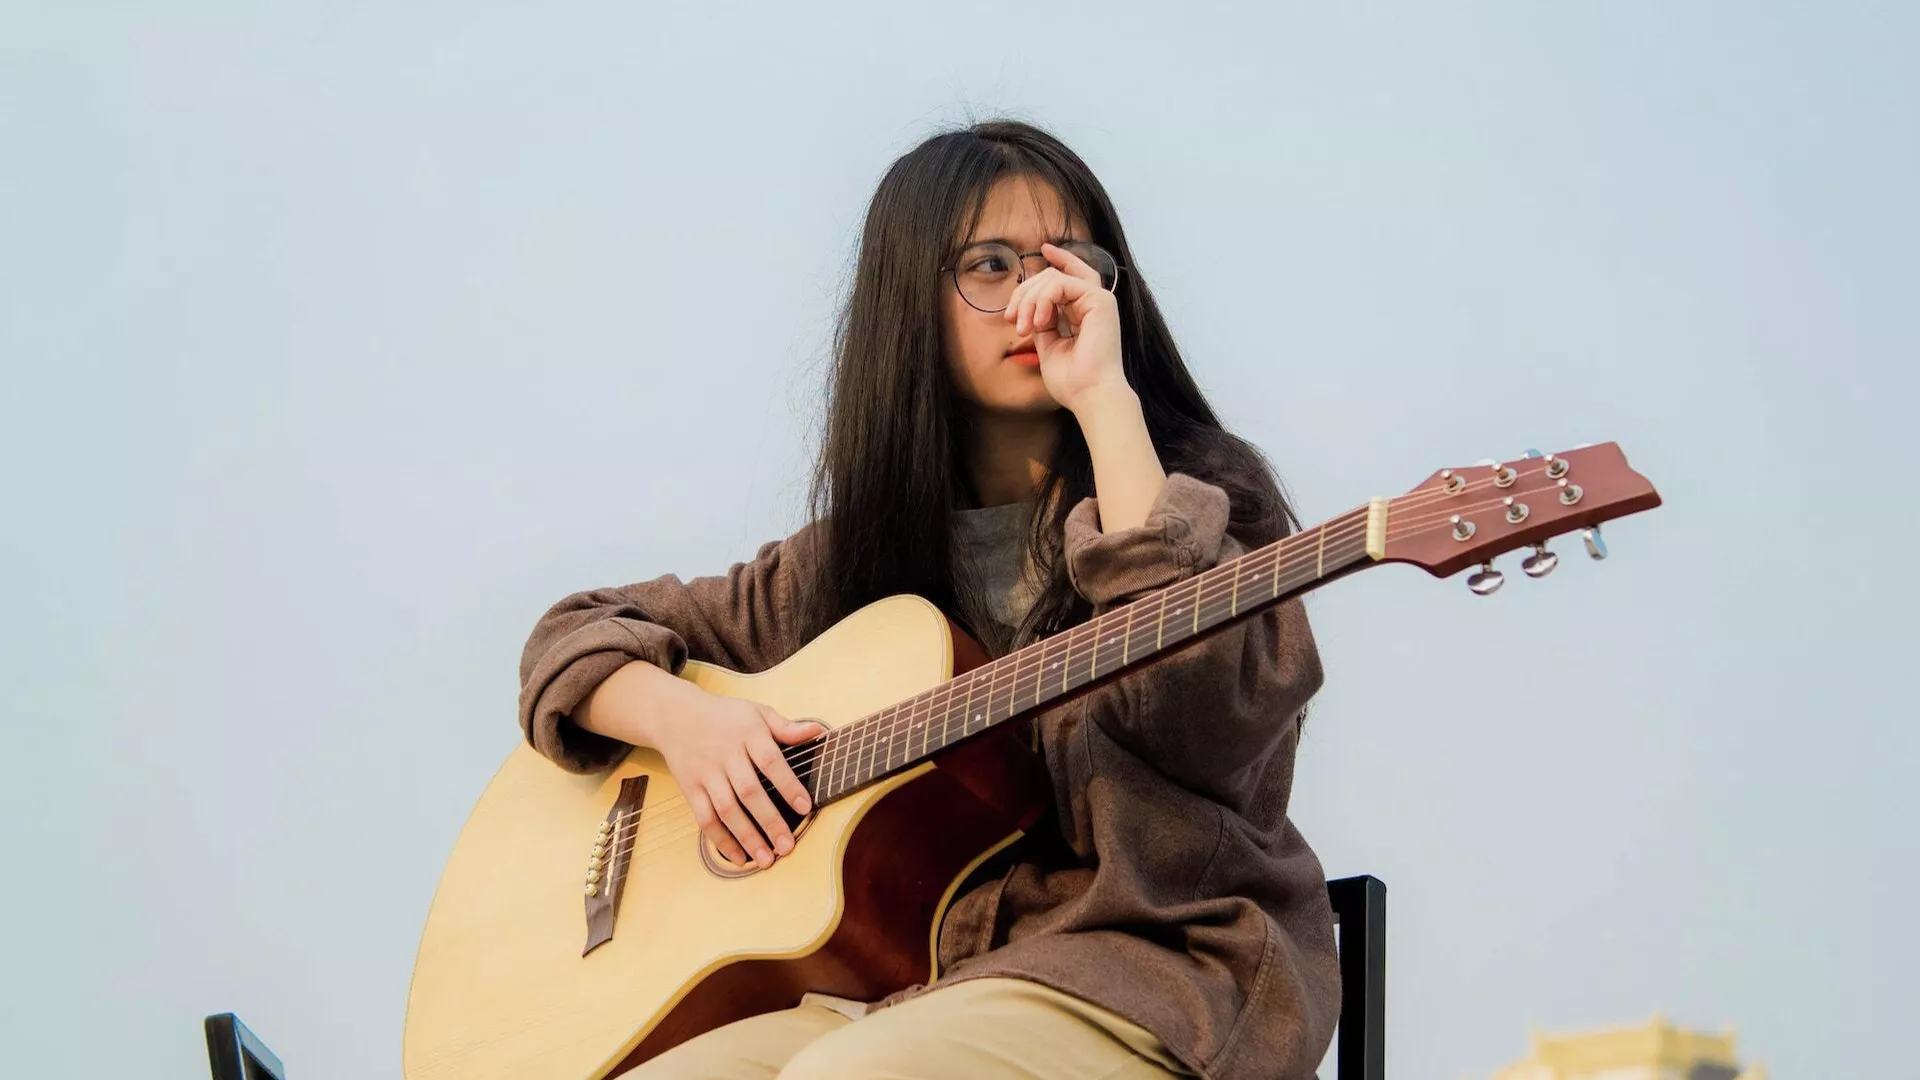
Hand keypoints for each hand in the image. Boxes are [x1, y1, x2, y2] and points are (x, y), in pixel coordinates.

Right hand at [644, 687, 826, 868]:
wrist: (675, 715)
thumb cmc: (725, 716)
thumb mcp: (756, 712)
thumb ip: (786, 727)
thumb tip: (817, 731)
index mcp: (747, 733)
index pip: (770, 761)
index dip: (788, 784)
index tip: (805, 807)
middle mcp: (725, 754)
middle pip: (748, 791)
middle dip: (769, 821)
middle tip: (788, 846)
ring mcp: (706, 773)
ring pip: (726, 809)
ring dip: (746, 837)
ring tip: (767, 859)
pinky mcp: (690, 789)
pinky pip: (704, 818)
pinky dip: (721, 841)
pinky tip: (739, 858)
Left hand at [1003, 242, 1127, 413]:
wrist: (1089, 395)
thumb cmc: (1072, 381)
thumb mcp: (1048, 346)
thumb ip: (1043, 323)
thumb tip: (1030, 308)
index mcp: (1085, 312)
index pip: (1072, 275)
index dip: (1059, 259)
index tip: (1043, 249)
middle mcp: (1095, 303)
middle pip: (1053, 275)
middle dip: (1025, 292)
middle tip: (1012, 320)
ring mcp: (1099, 300)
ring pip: (1054, 277)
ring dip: (1030, 299)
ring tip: (1025, 328)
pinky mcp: (1101, 301)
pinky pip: (1061, 283)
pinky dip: (1044, 299)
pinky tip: (1039, 322)